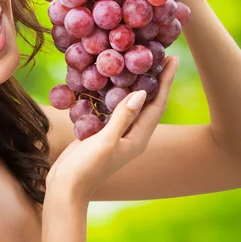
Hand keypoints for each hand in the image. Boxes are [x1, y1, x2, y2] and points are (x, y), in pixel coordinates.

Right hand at [45, 56, 178, 203]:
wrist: (66, 187)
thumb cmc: (87, 168)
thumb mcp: (106, 141)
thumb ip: (123, 117)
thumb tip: (142, 93)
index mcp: (138, 139)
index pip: (157, 104)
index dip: (166, 80)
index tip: (173, 58)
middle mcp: (132, 135)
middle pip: (149, 101)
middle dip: (156, 78)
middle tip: (159, 54)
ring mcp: (117, 134)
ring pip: (131, 102)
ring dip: (136, 82)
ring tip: (137, 61)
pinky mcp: (102, 132)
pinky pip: (113, 107)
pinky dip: (114, 91)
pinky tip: (109, 79)